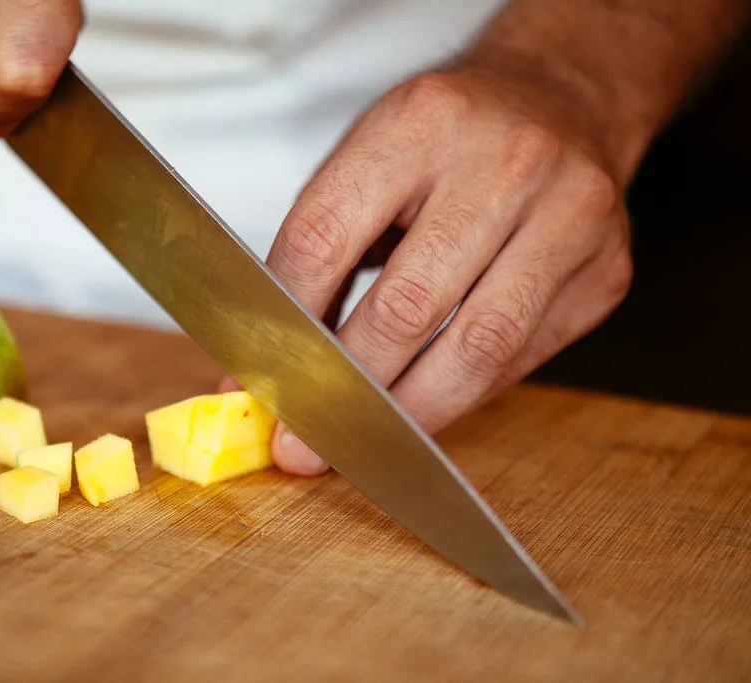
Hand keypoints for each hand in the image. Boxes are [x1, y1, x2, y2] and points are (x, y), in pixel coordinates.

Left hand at [223, 64, 633, 475]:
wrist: (561, 100)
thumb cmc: (448, 139)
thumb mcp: (370, 157)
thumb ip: (318, 251)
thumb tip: (266, 366)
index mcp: (421, 122)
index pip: (325, 239)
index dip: (287, 324)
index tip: (264, 378)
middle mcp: (506, 162)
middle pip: (405, 305)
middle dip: (347, 387)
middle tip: (305, 440)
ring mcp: (570, 216)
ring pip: (477, 347)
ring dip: (410, 412)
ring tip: (364, 443)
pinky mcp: (606, 270)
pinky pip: (522, 360)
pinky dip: (465, 395)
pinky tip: (429, 407)